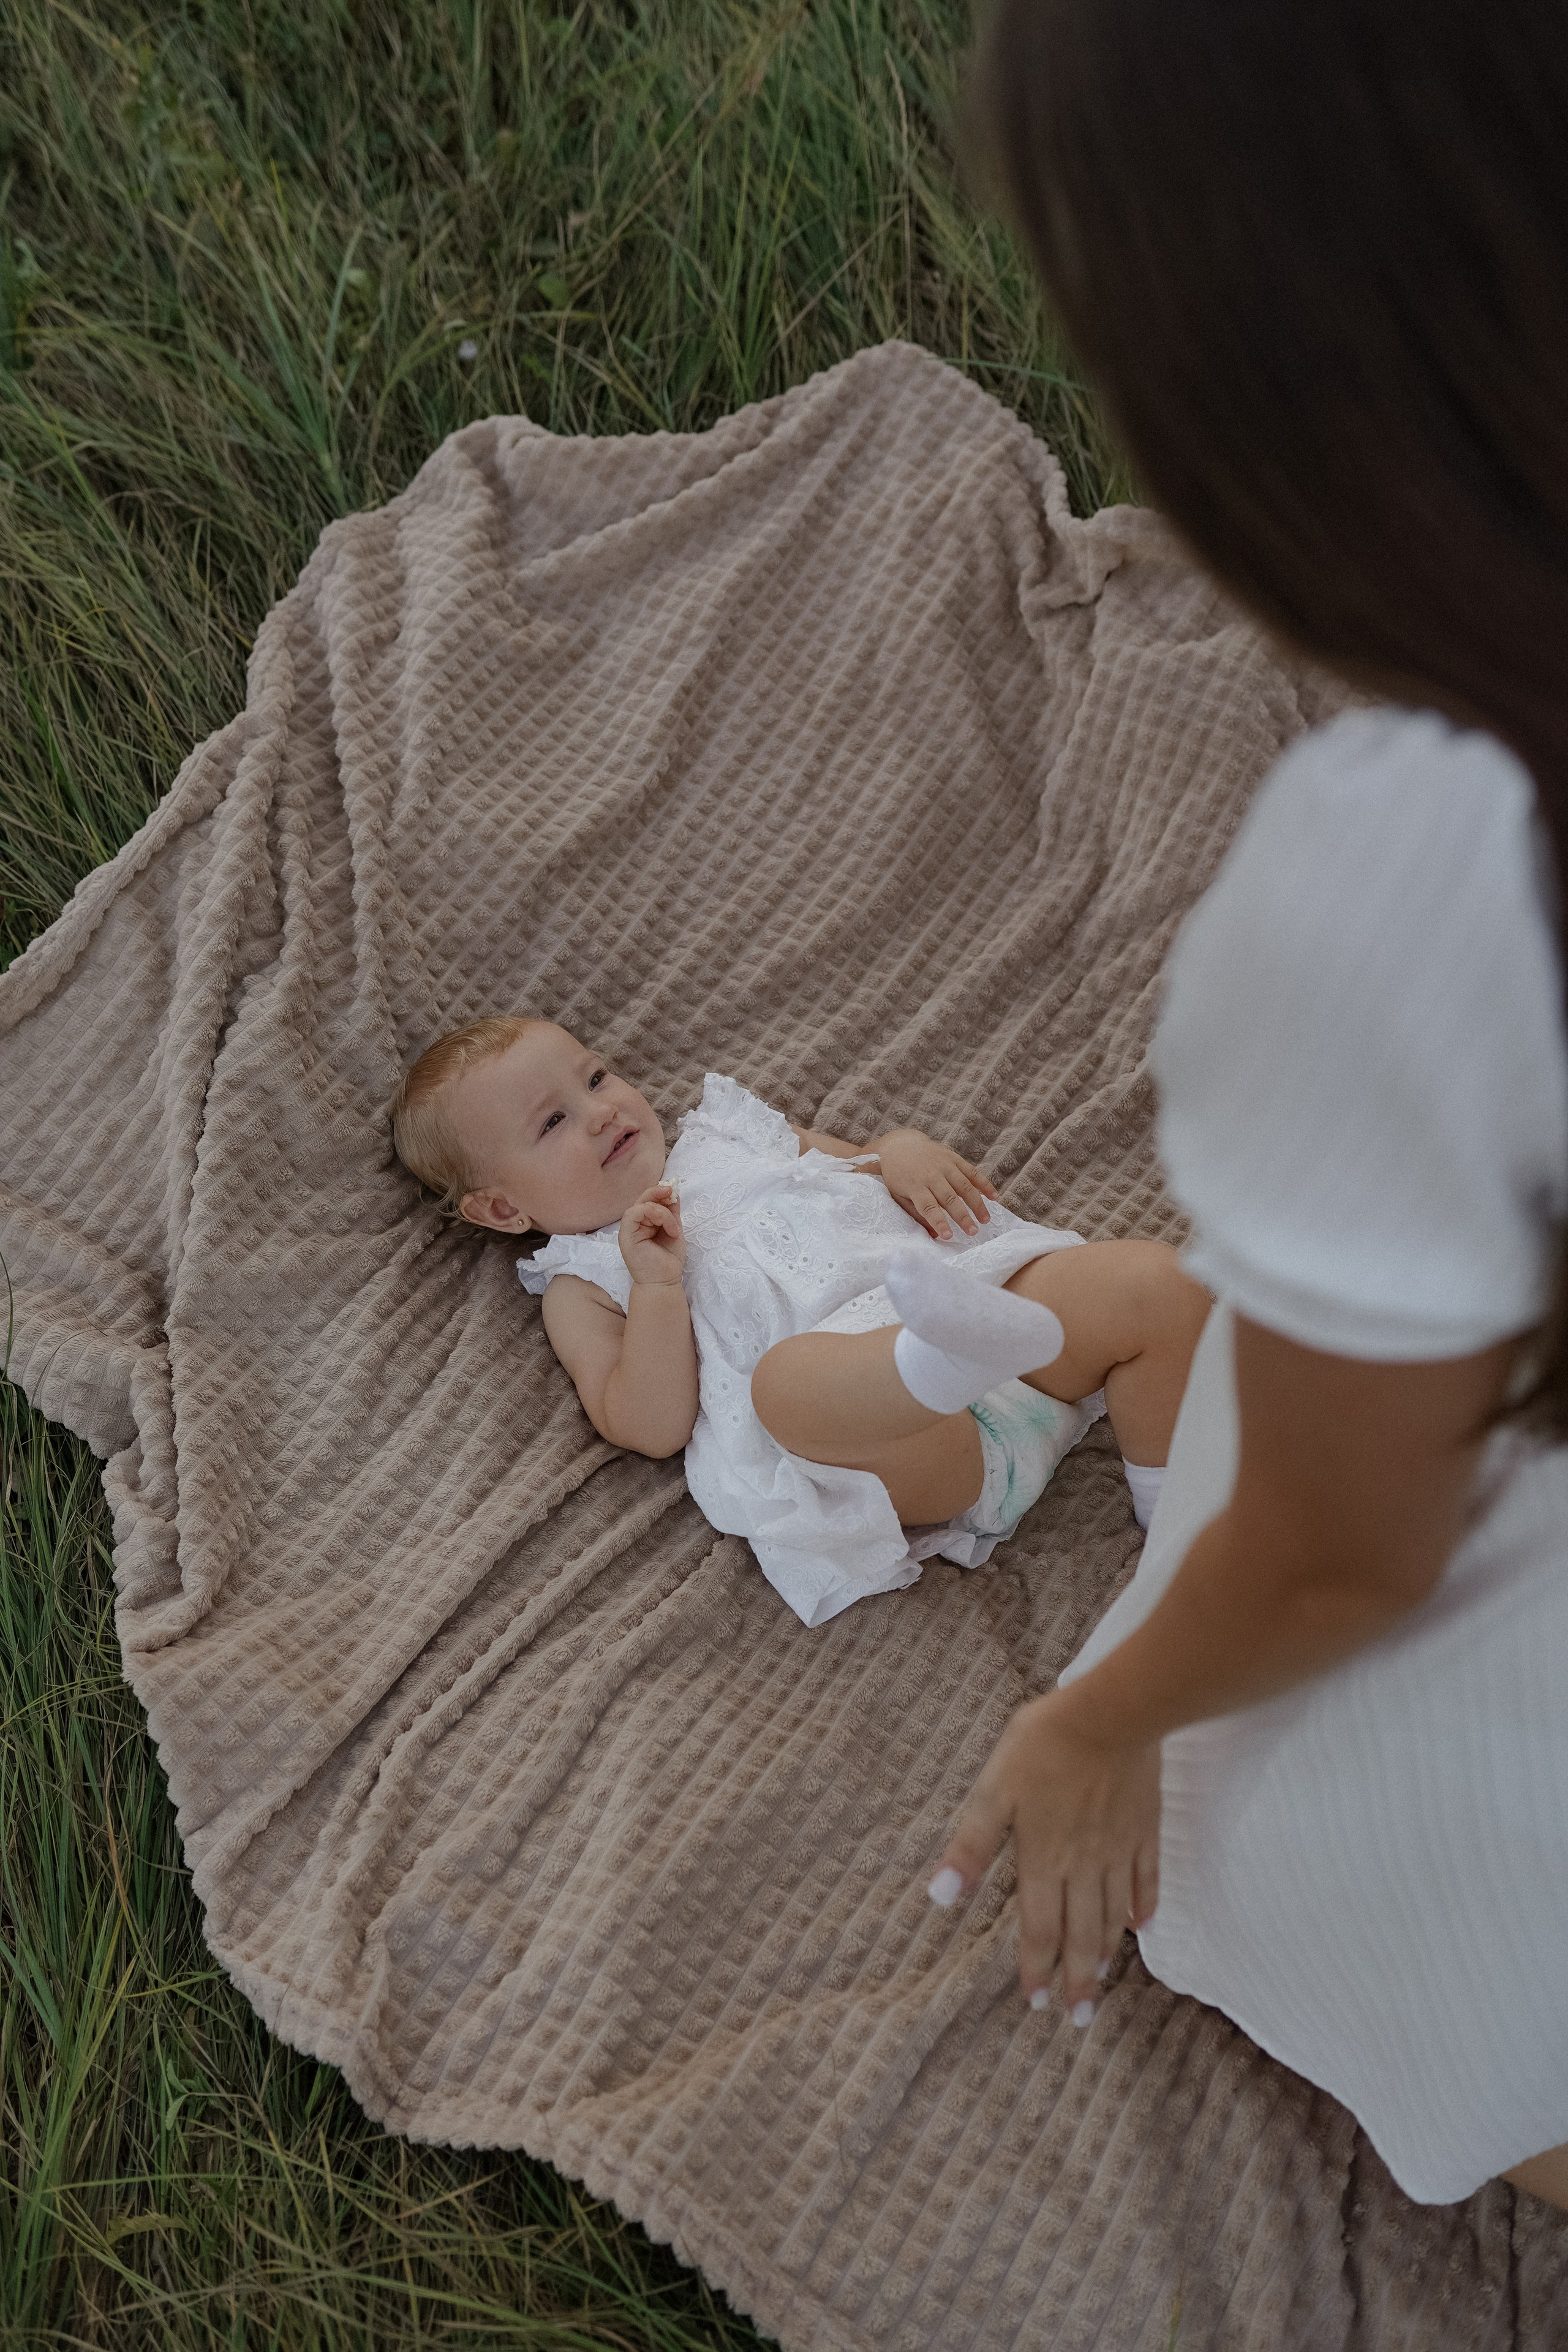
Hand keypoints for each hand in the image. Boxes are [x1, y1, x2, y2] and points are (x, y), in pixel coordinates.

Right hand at [618, 1182, 685, 1286]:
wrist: (664, 1281)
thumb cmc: (669, 1260)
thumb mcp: (674, 1229)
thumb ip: (672, 1212)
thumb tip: (673, 1192)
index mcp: (645, 1222)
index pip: (649, 1200)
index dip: (660, 1192)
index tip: (674, 1192)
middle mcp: (635, 1224)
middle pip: (642, 1199)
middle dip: (658, 1193)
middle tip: (671, 1191)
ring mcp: (628, 1229)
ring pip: (641, 1205)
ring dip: (661, 1211)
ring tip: (673, 1228)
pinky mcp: (625, 1235)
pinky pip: (633, 1213)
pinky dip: (653, 1214)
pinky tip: (667, 1227)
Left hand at [873, 1128, 999, 1239]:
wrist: (900, 1146)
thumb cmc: (898, 1176)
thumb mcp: (899, 1196)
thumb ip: (916, 1215)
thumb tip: (935, 1236)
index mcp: (915, 1186)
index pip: (928, 1207)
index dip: (939, 1222)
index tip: (948, 1236)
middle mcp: (931, 1175)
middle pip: (949, 1198)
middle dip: (962, 1216)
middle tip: (973, 1232)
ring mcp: (944, 1165)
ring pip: (964, 1186)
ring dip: (977, 1203)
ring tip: (985, 1220)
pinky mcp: (953, 1158)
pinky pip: (972, 1171)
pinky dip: (984, 1183)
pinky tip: (994, 1196)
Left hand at [929, 1686, 1160, 2017]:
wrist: (1112, 1714)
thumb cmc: (1044, 1746)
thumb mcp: (993, 1791)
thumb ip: (971, 1846)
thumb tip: (941, 1897)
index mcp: (1044, 1860)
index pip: (1039, 1929)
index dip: (1037, 1968)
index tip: (1037, 2002)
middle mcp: (1085, 1867)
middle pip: (1082, 1934)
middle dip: (1078, 1980)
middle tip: (1078, 2017)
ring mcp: (1120, 1850)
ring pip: (1115, 1915)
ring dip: (1108, 1954)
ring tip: (1103, 1983)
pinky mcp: (1146, 1828)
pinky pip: (1147, 1878)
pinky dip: (1144, 1905)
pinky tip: (1144, 1923)